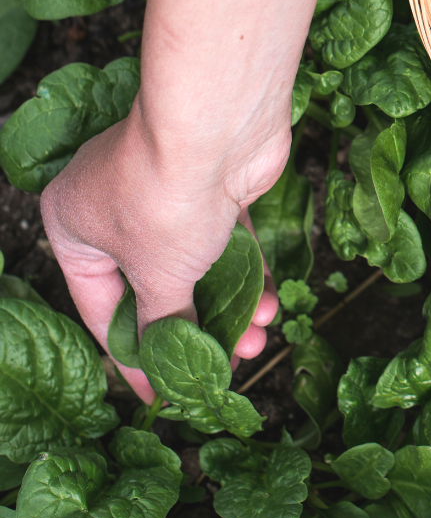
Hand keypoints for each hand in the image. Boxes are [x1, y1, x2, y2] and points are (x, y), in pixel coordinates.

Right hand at [39, 99, 289, 403]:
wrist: (219, 125)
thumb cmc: (165, 197)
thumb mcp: (157, 275)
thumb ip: (163, 318)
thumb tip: (173, 351)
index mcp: (73, 225)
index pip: (101, 307)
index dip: (133, 355)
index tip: (160, 392)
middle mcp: (116, 205)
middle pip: (155, 286)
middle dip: (195, 328)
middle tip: (224, 364)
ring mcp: (170, 192)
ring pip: (197, 264)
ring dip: (228, 304)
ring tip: (257, 339)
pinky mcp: (216, 185)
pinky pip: (228, 242)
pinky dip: (246, 273)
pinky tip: (268, 303)